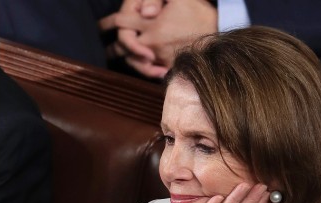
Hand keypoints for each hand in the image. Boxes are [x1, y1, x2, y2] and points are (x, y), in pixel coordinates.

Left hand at [99, 0, 218, 78]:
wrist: (219, 37)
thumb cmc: (200, 13)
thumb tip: (144, 10)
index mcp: (152, 24)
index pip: (121, 22)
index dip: (108, 22)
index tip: (101, 26)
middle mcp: (152, 43)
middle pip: (123, 46)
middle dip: (112, 46)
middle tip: (106, 48)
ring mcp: (160, 57)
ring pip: (134, 61)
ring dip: (126, 58)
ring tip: (119, 57)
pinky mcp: (169, 67)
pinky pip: (150, 73)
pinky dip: (143, 70)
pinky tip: (141, 65)